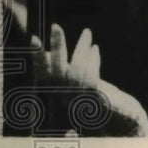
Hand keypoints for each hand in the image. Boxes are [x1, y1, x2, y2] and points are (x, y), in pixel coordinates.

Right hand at [30, 24, 147, 136]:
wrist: (113, 122)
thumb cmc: (91, 104)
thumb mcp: (75, 87)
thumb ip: (65, 72)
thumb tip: (52, 51)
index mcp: (53, 92)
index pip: (41, 71)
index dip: (37, 55)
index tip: (34, 39)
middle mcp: (61, 93)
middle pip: (56, 63)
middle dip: (57, 43)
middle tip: (56, 25)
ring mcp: (76, 92)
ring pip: (78, 62)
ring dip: (82, 45)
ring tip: (87, 31)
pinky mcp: (92, 91)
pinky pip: (92, 70)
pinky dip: (93, 58)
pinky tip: (95, 48)